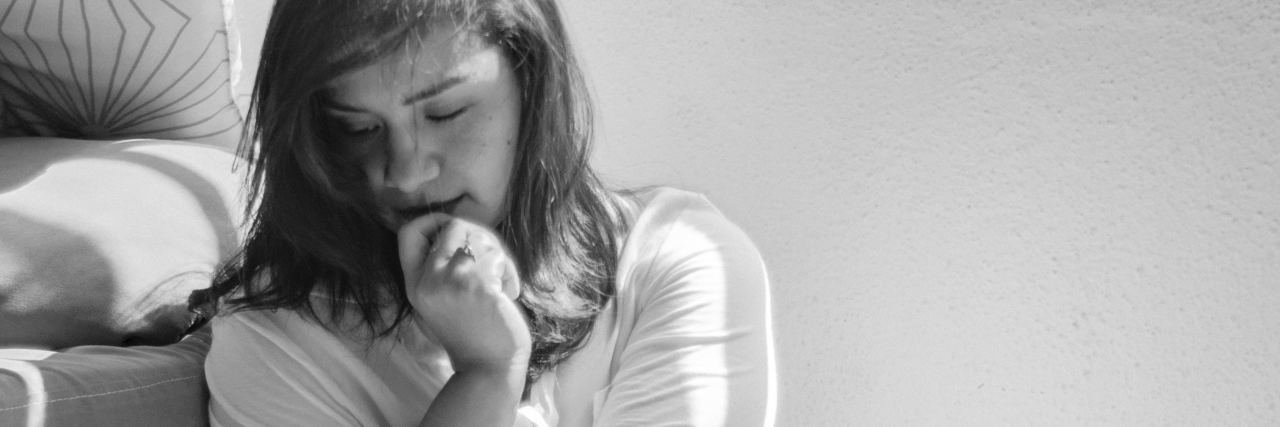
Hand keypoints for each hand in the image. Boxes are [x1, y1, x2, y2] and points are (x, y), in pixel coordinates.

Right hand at [398, 214, 528, 372]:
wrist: (488, 367)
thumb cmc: (472, 332)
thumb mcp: (439, 301)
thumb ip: (438, 269)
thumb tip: (455, 228)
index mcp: (414, 285)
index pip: (407, 233)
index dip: (430, 220)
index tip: (452, 227)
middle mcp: (428, 281)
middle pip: (451, 226)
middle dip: (478, 233)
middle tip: (491, 257)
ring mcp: (452, 282)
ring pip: (478, 236)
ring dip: (497, 253)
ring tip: (501, 279)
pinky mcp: (479, 286)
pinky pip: (498, 256)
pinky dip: (510, 272)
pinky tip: (509, 292)